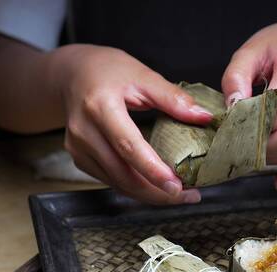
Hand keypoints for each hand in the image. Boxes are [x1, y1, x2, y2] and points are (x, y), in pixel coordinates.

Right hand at [49, 45, 212, 203]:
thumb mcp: (142, 75)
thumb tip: (204, 117)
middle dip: (157, 192)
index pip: (128, 146)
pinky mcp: (79, 158)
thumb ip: (173, 98)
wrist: (72, 74)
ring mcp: (78, 148)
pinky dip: (135, 187)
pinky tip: (156, 186)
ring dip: (149, 194)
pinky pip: (110, 180)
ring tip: (179, 194)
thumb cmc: (107, 70)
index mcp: (100, 106)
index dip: (153, 170)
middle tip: (190, 196)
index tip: (178, 186)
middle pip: (123, 174)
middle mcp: (84, 131)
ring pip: (117, 183)